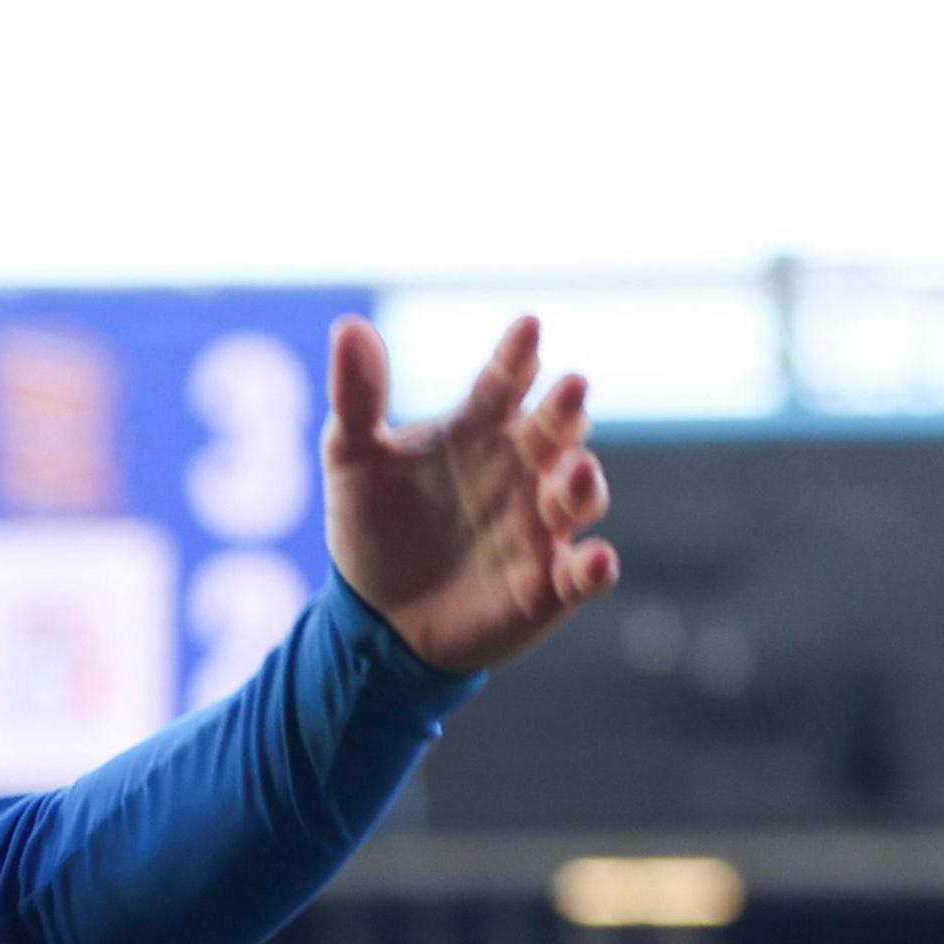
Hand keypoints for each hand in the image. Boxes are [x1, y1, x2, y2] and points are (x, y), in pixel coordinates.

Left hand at [324, 313, 619, 675]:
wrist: (375, 617)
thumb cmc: (374, 525)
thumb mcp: (352, 458)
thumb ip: (358, 395)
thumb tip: (349, 325)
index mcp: (479, 429)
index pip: (505, 383)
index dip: (517, 356)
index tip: (528, 326)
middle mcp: (521, 470)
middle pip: (554, 431)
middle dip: (565, 411)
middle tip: (570, 388)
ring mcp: (541, 526)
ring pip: (579, 496)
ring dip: (582, 482)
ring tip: (573, 469)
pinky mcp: (550, 586)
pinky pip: (584, 575)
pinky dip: (595, 568)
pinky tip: (594, 559)